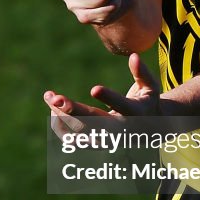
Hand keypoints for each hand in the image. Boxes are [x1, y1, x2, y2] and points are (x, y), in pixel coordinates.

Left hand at [44, 53, 161, 141]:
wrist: (149, 131)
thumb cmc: (147, 102)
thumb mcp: (150, 86)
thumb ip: (142, 72)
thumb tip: (133, 56)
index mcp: (134, 113)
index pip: (121, 105)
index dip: (109, 97)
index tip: (94, 89)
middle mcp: (120, 129)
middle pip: (94, 121)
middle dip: (72, 110)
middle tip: (54, 98)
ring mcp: (107, 139)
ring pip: (80, 131)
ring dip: (61, 116)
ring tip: (49, 96)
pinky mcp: (96, 144)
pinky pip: (74, 141)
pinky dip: (61, 127)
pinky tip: (52, 110)